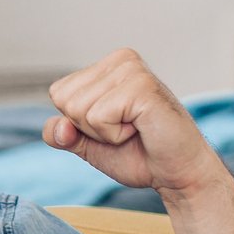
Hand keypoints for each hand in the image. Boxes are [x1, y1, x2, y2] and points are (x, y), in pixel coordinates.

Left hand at [45, 49, 222, 200]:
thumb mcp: (88, 144)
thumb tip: (58, 127)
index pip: (58, 93)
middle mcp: (121, 60)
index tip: (113, 127)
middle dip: (90, 128)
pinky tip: (140, 129)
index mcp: (107, 66)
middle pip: (65, 100)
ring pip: (79, 110)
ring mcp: (132, 69)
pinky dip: (115, 135)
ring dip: (104, 133)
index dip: (79, 123)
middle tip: (126, 130)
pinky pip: (98, 117)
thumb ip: (62, 134)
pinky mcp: (141, 86)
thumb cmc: (139, 154)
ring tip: (135, 129)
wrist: (176, 173)